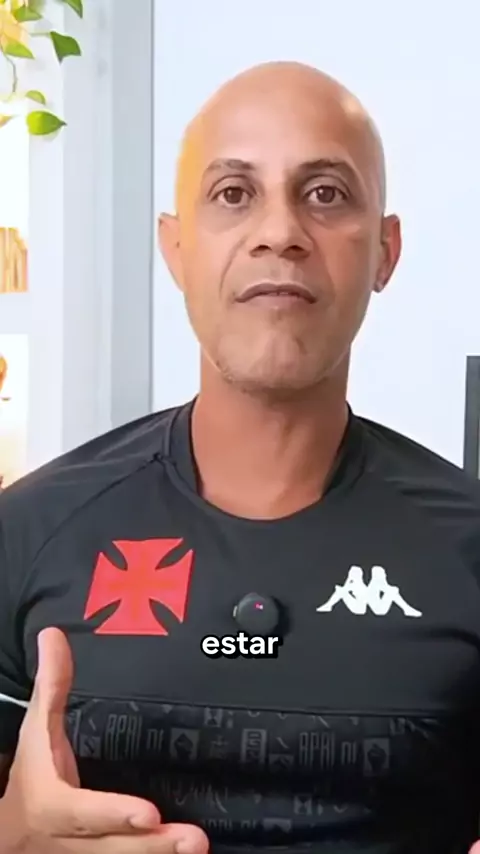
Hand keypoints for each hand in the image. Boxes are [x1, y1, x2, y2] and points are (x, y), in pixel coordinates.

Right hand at [3, 627, 208, 853]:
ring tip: (197, 844)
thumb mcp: (37, 731)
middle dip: (153, 845)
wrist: (10, 831)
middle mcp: (66, 843)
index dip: (113, 815)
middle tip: (195, 838)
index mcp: (50, 806)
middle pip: (110, 848)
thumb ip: (51, 686)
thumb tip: (53, 634)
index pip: (80, 812)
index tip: (149, 814)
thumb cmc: (31, 776)